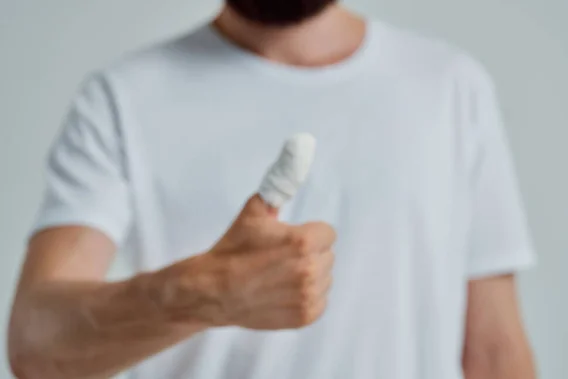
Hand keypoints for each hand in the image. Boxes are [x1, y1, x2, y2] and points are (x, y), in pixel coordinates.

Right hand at [152, 193, 336, 329]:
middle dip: (308, 253)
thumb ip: (282, 179)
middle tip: (279, 258)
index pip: (327, 233)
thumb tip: (302, 144)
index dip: (307, 234)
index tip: (287, 240)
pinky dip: (306, 297)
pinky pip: (320, 300)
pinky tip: (282, 291)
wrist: (213, 290)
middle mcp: (311, 270)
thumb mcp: (256, 209)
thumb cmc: (234, 247)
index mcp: (304, 241)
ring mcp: (309, 296)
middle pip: (326, 255)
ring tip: (279, 275)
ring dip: (309, 275)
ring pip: (325, 277)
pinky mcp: (306, 316)